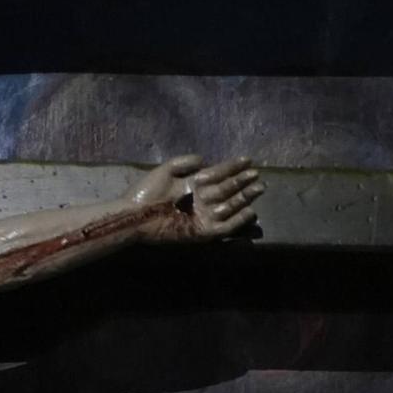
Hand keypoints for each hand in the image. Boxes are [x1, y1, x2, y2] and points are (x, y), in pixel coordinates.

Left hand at [126, 155, 263, 240]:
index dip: (233, 166)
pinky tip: (250, 211)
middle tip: (258, 176)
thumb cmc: (146, 192)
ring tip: (258, 187)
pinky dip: (238, 221)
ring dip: (245, 197)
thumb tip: (206, 160)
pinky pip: (224, 227)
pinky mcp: (201, 232)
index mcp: (193, 183)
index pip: (219, 173)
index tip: (248, 159)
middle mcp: (201, 199)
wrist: (134, 215)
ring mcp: (202, 216)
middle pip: (228, 189)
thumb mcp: (166, 170)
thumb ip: (186, 161)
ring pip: (230, 205)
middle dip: (243, 182)